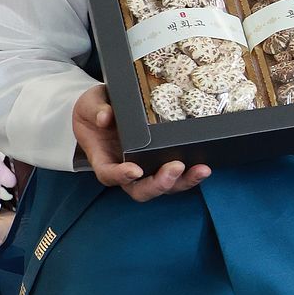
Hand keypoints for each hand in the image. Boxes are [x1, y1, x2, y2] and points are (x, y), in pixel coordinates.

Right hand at [72, 84, 209, 201]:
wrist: (104, 110)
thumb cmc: (94, 110)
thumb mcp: (89, 104)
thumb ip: (95, 109)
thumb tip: (104, 116)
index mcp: (103, 158)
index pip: (109, 175)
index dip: (121, 176)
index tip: (134, 170)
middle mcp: (124, 170)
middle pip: (140, 190)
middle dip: (159, 183)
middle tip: (175, 167)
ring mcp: (144, 169)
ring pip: (162, 187)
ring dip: (182, 182)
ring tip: (201, 170)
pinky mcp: (159, 163)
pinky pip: (175, 176)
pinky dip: (190, 175)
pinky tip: (204, 168)